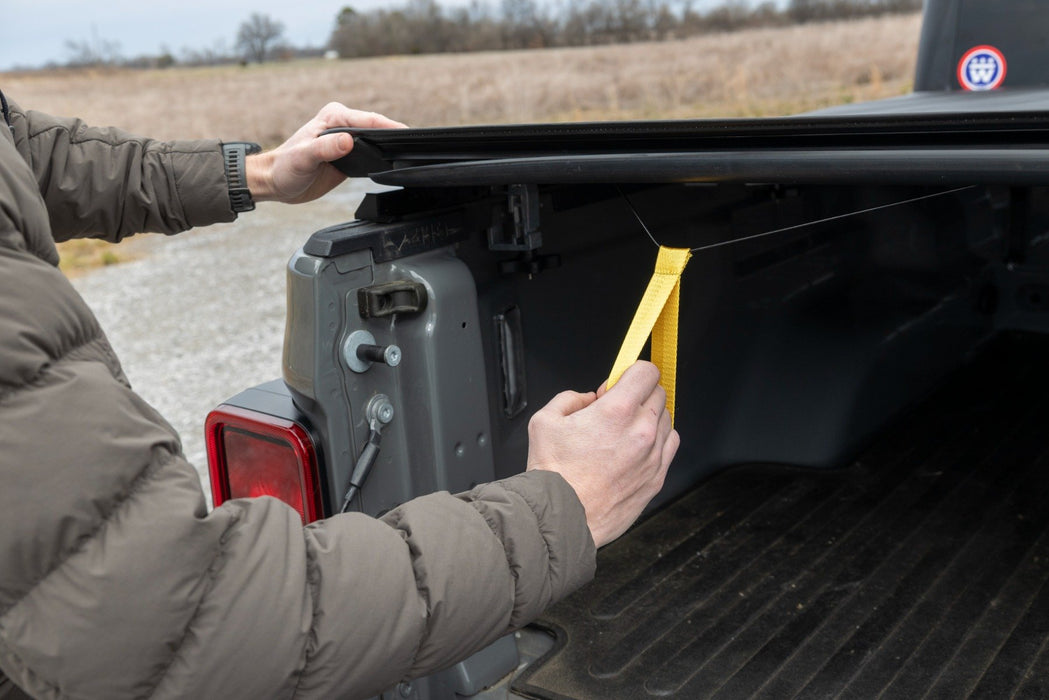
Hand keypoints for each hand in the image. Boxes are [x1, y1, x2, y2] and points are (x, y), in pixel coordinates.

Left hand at [245, 102, 405, 204]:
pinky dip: (383, 156)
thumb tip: (349, 141)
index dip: (391, 128)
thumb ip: (326, 148)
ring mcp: (347, 140)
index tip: (409, 135)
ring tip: (412, 153)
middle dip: (397, 135)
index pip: (370, 120)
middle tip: (417, 147)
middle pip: (378, 127)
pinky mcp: (349, 156)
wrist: (276, 182)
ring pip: (378, 139)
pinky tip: (394, 163)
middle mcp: (343, 124)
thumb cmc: (285, 168)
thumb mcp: (304, 158)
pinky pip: (372, 153)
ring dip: (392, 145)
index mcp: (334, 117)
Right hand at [526, 361, 679, 547]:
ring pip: (666, 420)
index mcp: (616, 411)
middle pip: (658, 393)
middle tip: (616, 408)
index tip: (623, 380)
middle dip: (639, 394)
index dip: (633, 371)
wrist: (562, 519)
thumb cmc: (553, 476)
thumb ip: (570, 399)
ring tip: (623, 433)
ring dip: (648, 418)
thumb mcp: (544, 421)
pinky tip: (635, 449)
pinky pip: (670, 446)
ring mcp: (653, 456)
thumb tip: (587, 398)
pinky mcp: (657, 478)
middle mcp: (641, 431)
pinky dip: (657, 442)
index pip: (647, 372)